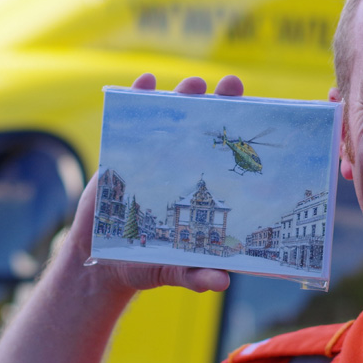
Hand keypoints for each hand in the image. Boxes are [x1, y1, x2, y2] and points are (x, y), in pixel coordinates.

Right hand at [66, 73, 243, 295]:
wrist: (101, 263)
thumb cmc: (147, 265)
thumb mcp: (175, 270)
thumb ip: (196, 275)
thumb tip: (222, 282)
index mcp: (202, 191)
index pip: (227, 158)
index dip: (242, 138)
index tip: (260, 115)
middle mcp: (182, 168)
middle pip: (204, 130)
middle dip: (218, 104)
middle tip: (232, 85)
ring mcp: (153, 159)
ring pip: (171, 119)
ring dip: (181, 95)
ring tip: (193, 81)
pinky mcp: (122, 156)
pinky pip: (130, 121)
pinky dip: (135, 97)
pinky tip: (143, 81)